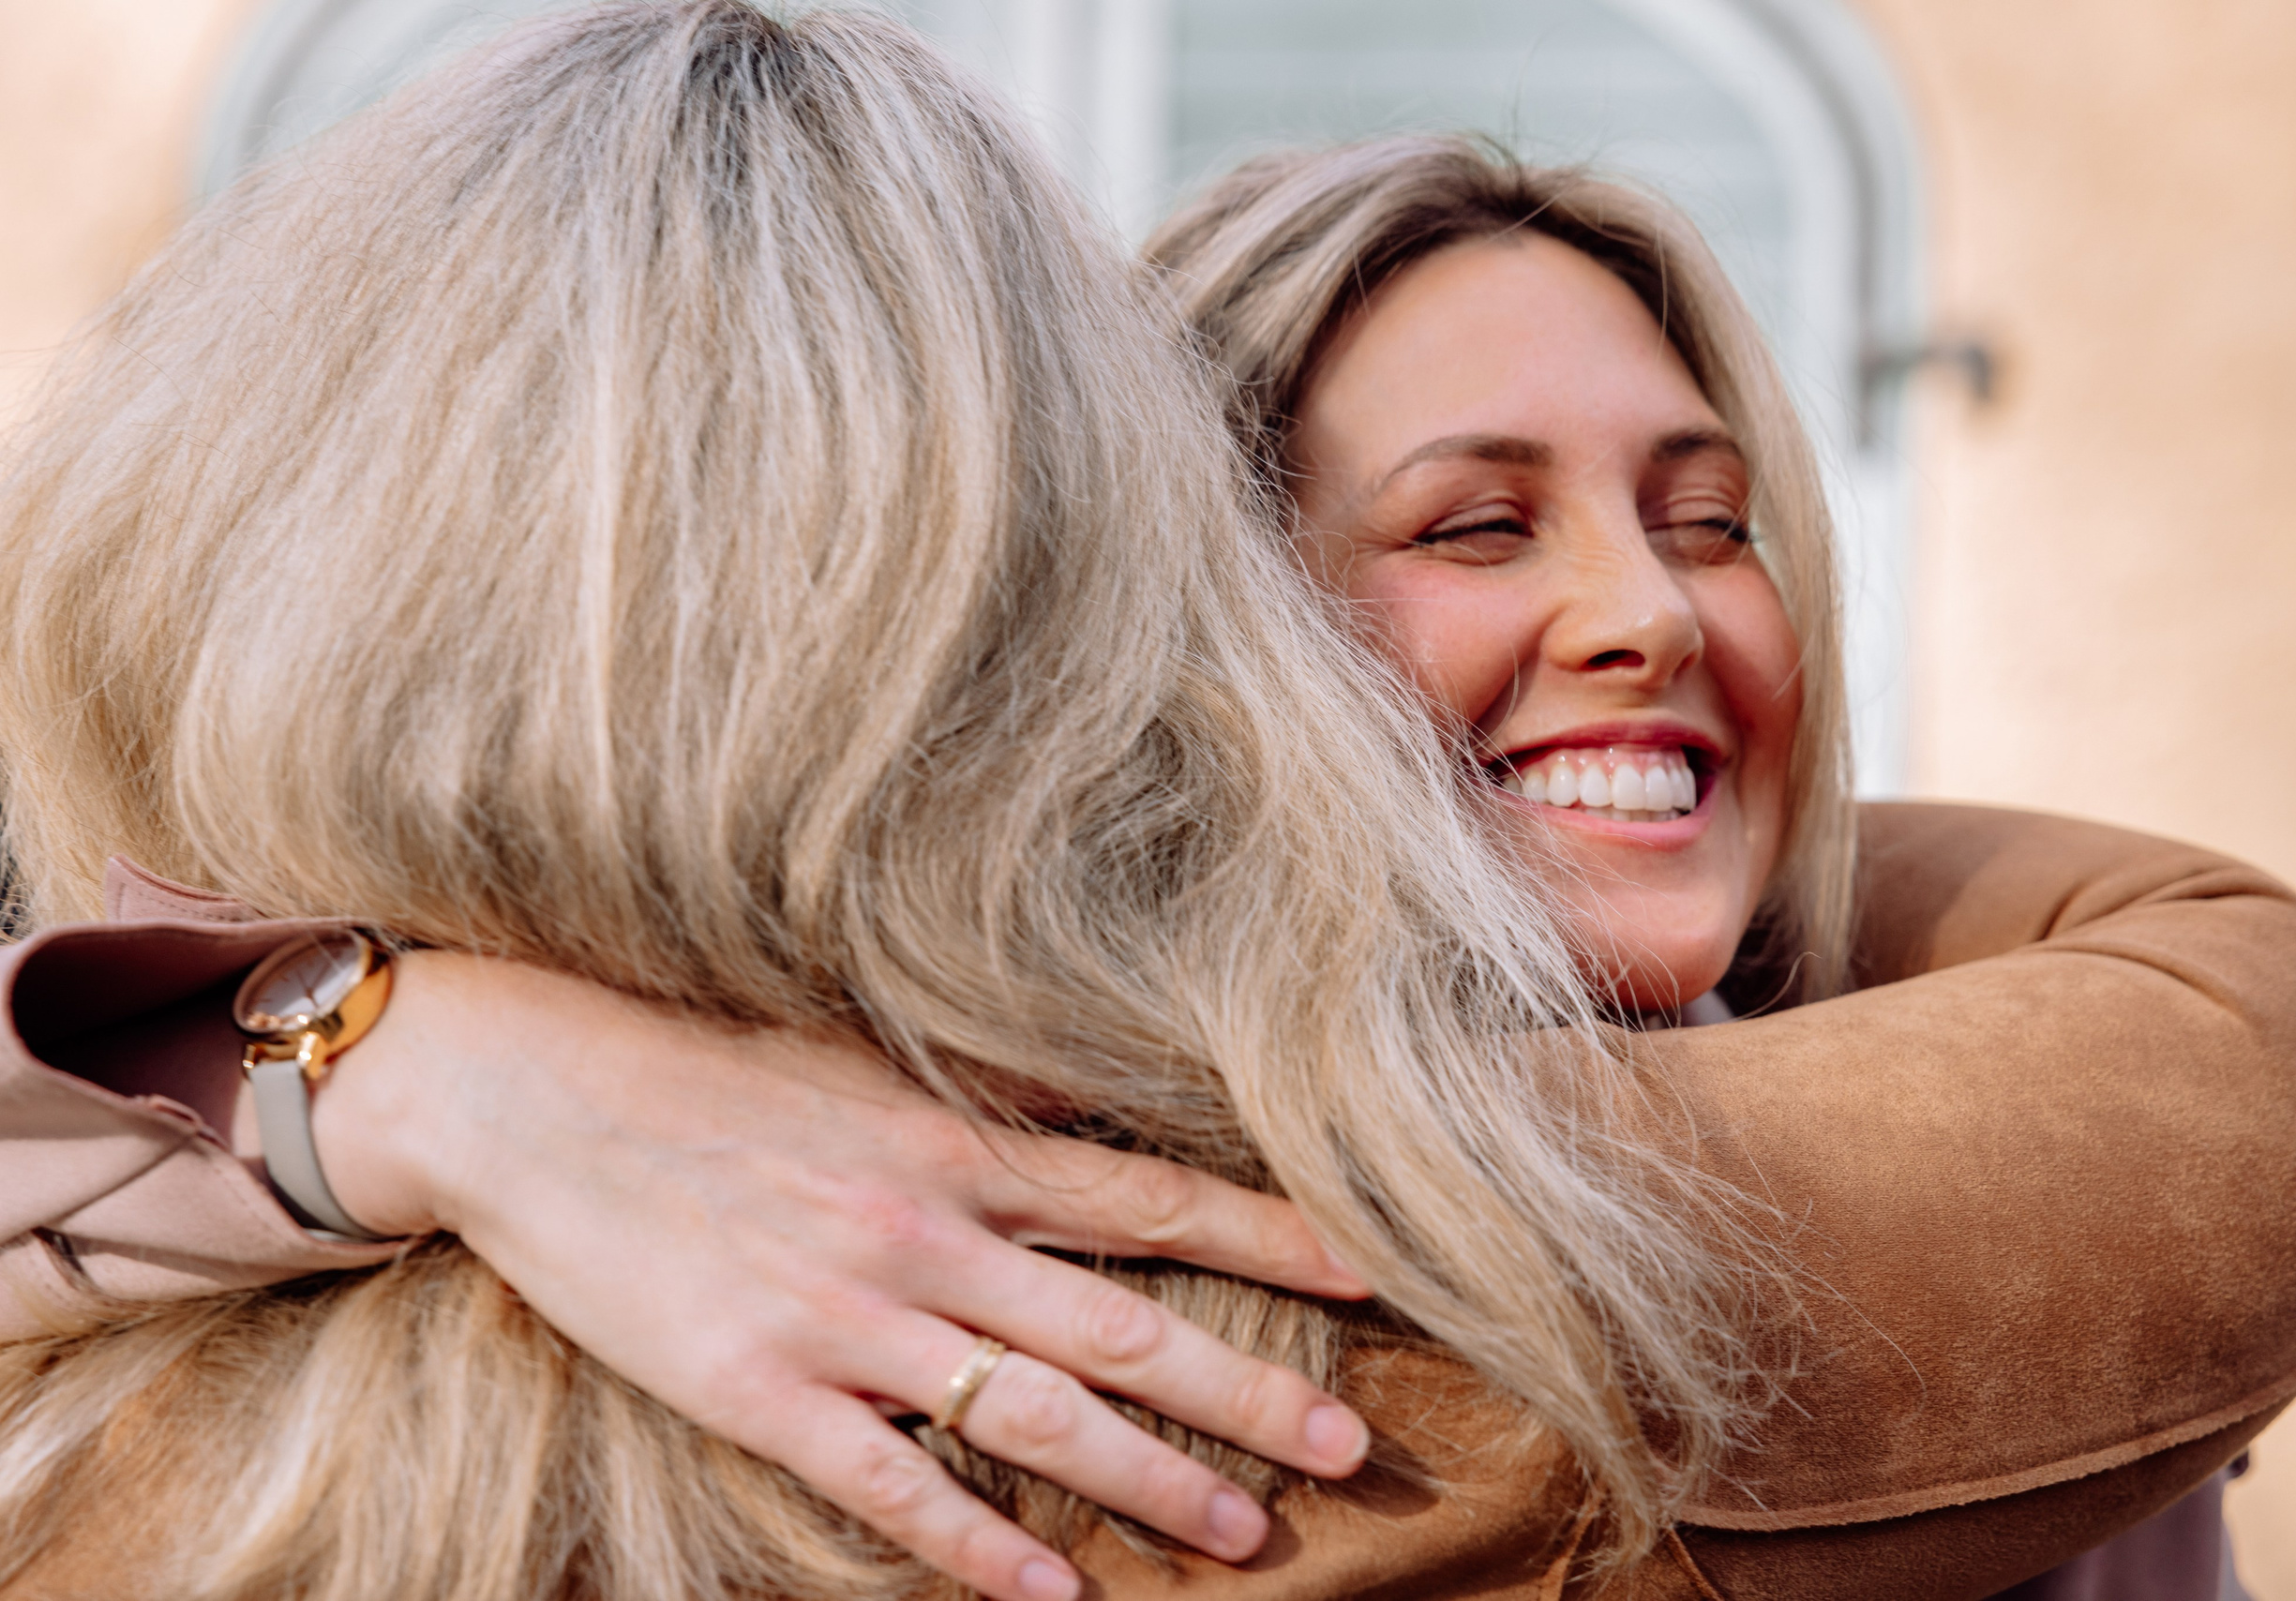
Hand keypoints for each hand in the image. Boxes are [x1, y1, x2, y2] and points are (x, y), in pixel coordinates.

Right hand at [310, 953, 1372, 1600]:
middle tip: (1351, 1451)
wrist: (529, 1092)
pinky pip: (894, 1489)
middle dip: (1250, 1394)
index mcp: (957, 1141)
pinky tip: (1053, 1596)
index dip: (1271, 1236)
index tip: (1370, 1274)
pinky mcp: (760, 1393)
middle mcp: (925, 1231)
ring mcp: (847, 1320)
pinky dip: (980, 1549)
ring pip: (1037, 1419)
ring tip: (1246, 1534)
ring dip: (1152, 1484)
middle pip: (1125, 1328)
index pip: (1151, 1197)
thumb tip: (1094, 1109)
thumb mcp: (859, 1056)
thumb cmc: (703, 1064)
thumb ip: (983, 1097)